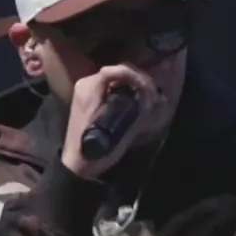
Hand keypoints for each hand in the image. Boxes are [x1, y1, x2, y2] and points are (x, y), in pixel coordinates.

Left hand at [61, 64, 163, 178]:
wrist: (77, 165)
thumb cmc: (97, 149)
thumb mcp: (122, 129)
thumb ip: (140, 110)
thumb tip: (158, 98)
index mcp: (90, 87)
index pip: (117, 70)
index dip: (137, 76)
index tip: (149, 90)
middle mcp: (87, 84)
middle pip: (118, 72)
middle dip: (139, 81)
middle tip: (154, 95)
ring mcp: (87, 92)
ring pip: (116, 80)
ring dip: (134, 87)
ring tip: (149, 100)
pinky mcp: (90, 100)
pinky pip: (111, 88)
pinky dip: (126, 93)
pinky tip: (137, 104)